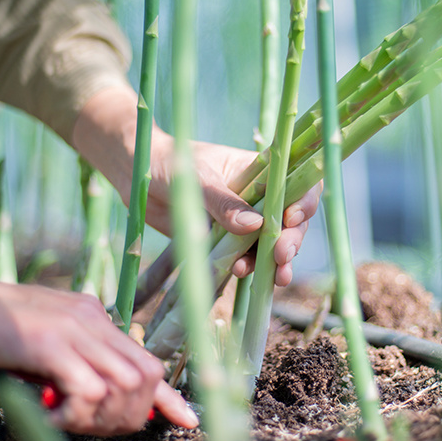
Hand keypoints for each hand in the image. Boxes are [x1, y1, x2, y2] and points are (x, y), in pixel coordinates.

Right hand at [0, 273, 198, 434]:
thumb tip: (94, 397)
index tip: (185, 419)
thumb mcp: (42, 342)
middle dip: (130, 413)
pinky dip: (76, 412)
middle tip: (91, 423)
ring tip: (66, 416)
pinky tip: (49, 411)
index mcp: (94, 318)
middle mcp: (93, 320)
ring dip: (102, 415)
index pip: (145, 358)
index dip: (167, 395)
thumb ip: (71, 360)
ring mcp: (75, 330)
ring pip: (125, 385)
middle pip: (145, 375)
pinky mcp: (51, 343)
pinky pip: (89, 390)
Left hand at [73, 87, 321, 286]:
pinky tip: (241, 274)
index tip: (291, 219)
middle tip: (281, 256)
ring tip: (274, 278)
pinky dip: (250, 268)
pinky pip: (246, 256)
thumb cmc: (168, 163)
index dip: (304, 202)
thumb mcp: (196, 178)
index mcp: (260, 170)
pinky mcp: (226, 240)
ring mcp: (243, 220)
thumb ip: (224, 202)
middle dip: (292, 239)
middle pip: (291, 220)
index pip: (297, 183)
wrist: (137, 175)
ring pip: (272, 243)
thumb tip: (255, 226)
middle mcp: (258, 196)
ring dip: (276, 261)